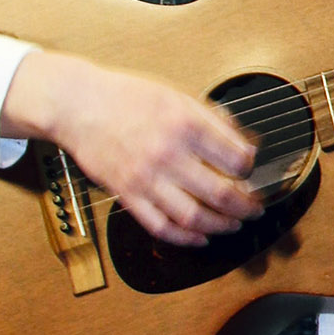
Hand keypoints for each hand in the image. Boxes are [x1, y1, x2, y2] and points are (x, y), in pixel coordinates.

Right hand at [0, 51, 260, 247]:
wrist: (78, 105)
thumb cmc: (125, 97)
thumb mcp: (176, 95)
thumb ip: (211, 120)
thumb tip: (243, 142)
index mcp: (185, 124)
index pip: (236, 158)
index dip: (251, 170)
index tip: (253, 173)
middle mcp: (168, 154)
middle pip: (221, 193)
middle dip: (246, 206)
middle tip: (255, 208)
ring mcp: (146, 178)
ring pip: (194, 216)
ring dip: (221, 225)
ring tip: (234, 224)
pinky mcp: (127, 195)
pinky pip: (161, 226)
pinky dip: (185, 238)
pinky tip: (200, 237)